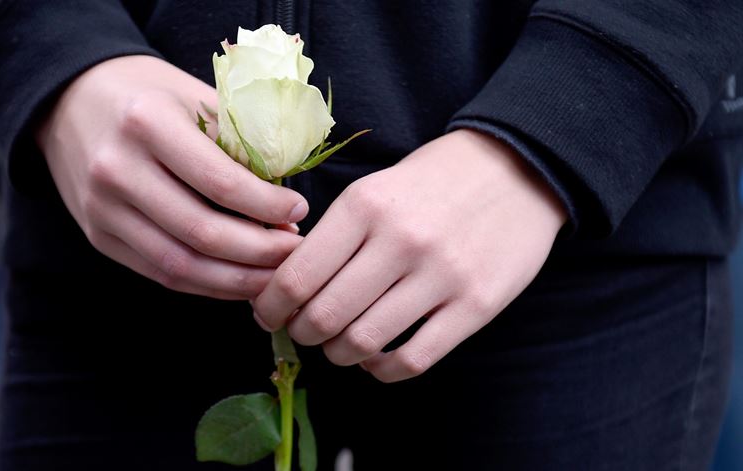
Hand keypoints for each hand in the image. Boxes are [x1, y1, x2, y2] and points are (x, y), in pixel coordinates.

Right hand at [38, 55, 307, 299]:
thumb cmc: (148, 94)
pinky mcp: (97, 237)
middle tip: (295, 250)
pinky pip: (160, 273)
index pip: (219, 182)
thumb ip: (238, 144)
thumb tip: (286, 203)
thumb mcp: (194, 97)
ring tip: (274, 274)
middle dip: (260, 251)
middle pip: (202, 233)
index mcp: (146, 122)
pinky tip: (239, 278)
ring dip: (237, 278)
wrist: (70, 99)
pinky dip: (207, 283)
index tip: (299, 211)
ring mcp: (101, 209)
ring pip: (180, 265)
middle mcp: (116, 169)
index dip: (267, 206)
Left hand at [253, 129, 566, 380]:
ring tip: (340, 344)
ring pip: (363, 342)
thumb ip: (335, 234)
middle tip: (303, 331)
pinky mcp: (476, 305)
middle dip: (302, 333)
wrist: (518, 170)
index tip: (267, 315)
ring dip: (339, 354)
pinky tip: (377, 358)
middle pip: (325, 316)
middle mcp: (400, 240)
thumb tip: (287, 286)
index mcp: (365, 205)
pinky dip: (382, 369)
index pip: (296, 276)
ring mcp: (441, 275)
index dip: (270, 307)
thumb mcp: (376, 187)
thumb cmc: (433, 181)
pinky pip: (412, 359)